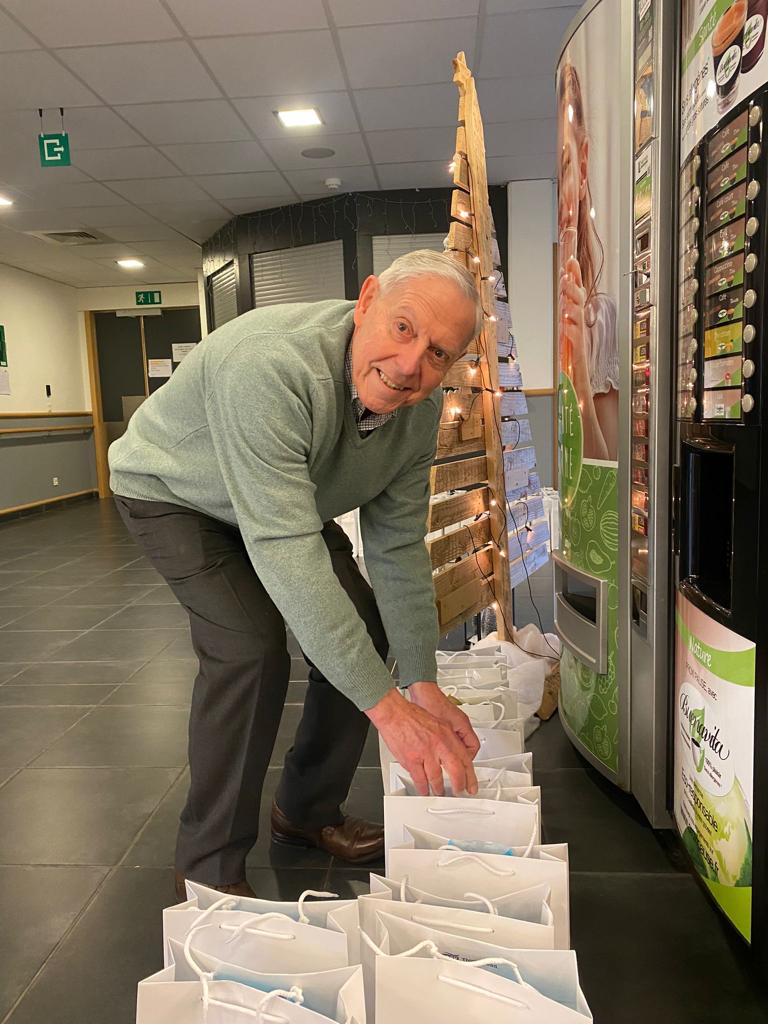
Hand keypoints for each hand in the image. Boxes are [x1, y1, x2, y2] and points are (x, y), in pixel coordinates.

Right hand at [366, 687, 478, 796]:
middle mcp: (439, 745)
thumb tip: (452, 752)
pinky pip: (420, 779)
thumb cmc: (412, 715)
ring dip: (439, 788)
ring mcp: (426, 753)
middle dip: (459, 785)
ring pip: (437, 778)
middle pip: (456, 771)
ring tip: (440, 792)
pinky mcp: (412, 760)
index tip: (471, 783)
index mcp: (447, 735)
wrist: (394, 713)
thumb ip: (447, 739)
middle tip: (459, 791)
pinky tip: (424, 790)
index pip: (465, 759)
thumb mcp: (438, 723)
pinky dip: (422, 787)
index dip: (470, 774)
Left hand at [408, 681, 480, 760]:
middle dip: (462, 758)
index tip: (460, 766)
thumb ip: (446, 743)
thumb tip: (449, 759)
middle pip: (468, 746)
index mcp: (463, 724)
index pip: (473, 747)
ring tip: (446, 760)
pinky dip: (447, 745)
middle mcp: (461, 723)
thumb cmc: (430, 704)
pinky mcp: (445, 722)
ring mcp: (453, 723)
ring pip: (459, 743)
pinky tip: (438, 750)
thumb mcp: (440, 728)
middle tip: (456, 768)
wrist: (422, 691)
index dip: (468, 759)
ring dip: (454, 752)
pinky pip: (451, 737)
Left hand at [559, 256, 588, 386]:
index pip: (577, 293)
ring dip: (572, 301)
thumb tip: (563, 302)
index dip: (575, 277)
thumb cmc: (573, 359)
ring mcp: (580, 338)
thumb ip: (566, 318)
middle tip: (566, 272)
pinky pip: (575, 339)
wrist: (579, 382)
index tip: (570, 261)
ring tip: (566, 289)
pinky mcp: (577, 352)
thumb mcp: (568, 334)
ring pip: (578, 315)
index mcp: (577, 319)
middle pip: (579, 300)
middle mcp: (580, 326)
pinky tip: (566, 323)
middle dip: (573, 284)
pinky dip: (571, 329)